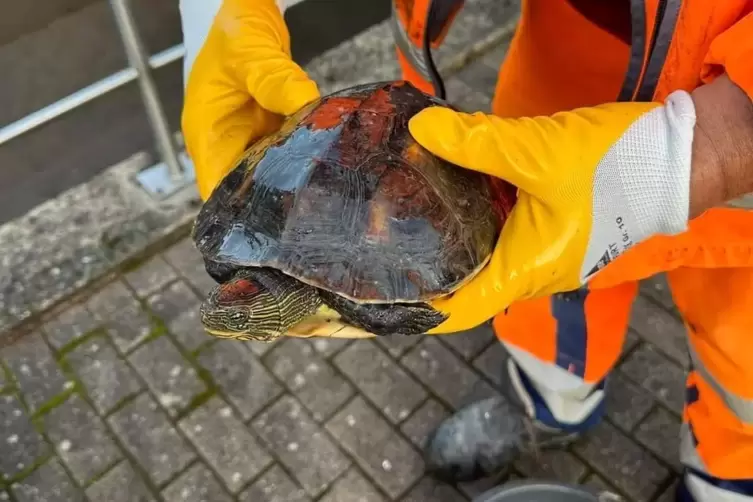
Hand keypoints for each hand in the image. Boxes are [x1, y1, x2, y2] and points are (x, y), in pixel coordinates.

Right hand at [182, 0, 319, 199]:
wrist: (244, 10)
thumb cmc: (231, 31)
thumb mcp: (250, 56)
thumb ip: (277, 82)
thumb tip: (307, 105)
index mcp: (208, 136)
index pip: (217, 192)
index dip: (239, 216)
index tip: (271, 230)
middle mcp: (226, 143)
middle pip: (249, 190)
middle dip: (277, 202)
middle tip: (312, 214)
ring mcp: (249, 137)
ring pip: (272, 174)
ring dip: (294, 181)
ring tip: (323, 195)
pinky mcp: (269, 131)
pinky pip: (288, 153)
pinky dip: (304, 158)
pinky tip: (326, 165)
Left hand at [409, 92, 696, 332]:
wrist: (675, 159)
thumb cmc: (615, 166)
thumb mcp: (536, 150)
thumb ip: (476, 143)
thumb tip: (422, 129)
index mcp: (528, 269)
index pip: (464, 308)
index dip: (425, 308)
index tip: (390, 295)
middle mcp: (537, 275)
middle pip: (474, 284)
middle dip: (436, 267)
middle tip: (394, 243)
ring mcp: (552, 260)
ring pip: (494, 260)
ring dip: (462, 242)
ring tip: (419, 217)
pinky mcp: (561, 239)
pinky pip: (513, 242)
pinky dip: (487, 225)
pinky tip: (467, 196)